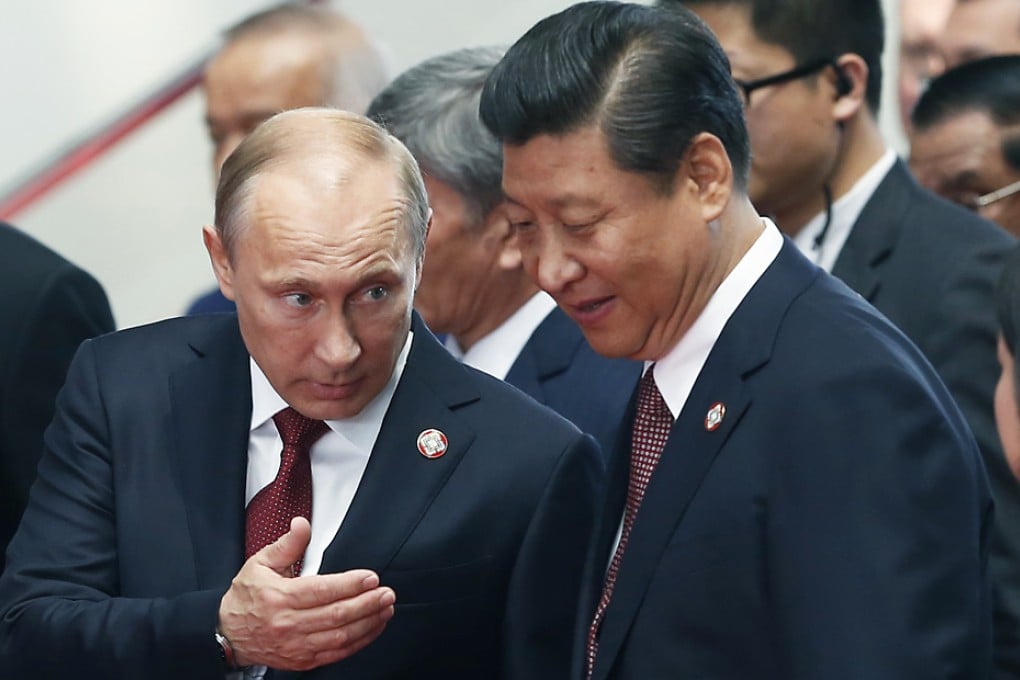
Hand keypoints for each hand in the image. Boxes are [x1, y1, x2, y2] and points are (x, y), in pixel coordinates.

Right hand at [218, 517, 394, 669]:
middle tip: (386, 593)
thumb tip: (302, 524)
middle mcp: (288, 624)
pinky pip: (336, 653)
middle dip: (367, 603)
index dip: (350, 584)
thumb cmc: (246, 597)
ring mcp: (296, 646)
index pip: (322, 590)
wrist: (228, 635)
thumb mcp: (260, 563)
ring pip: (340, 637)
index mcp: (279, 597)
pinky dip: (358, 642)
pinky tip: (372, 628)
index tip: (370, 577)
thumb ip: (286, 545)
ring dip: (368, 623)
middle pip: (336, 615)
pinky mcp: (302, 661)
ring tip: (385, 609)